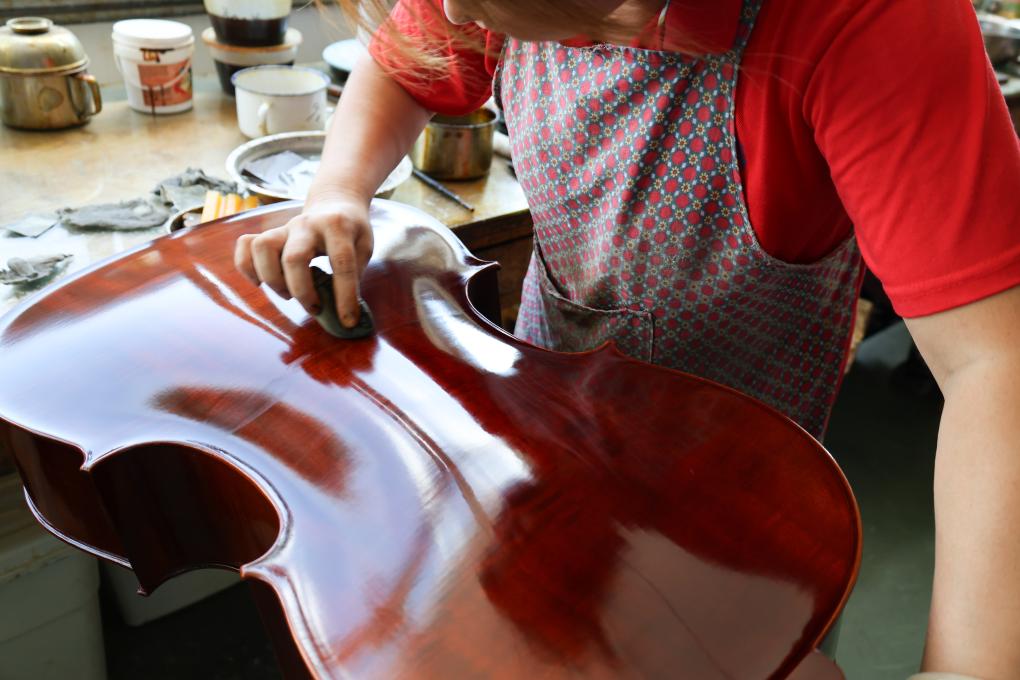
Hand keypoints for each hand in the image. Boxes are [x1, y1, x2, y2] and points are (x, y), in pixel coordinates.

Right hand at [234, 194, 372, 327]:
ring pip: (262, 248)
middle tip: (315, 308)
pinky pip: (245, 245)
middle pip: (293, 258)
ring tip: (288, 294)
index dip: (345, 296)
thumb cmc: (352, 230)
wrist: (335, 202)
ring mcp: (284, 228)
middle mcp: (306, 224)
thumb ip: (355, 274)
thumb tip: (344, 311)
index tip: (348, 320)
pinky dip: (247, 267)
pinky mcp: (270, 234)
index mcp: (337, 226)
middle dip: (302, 292)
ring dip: (272, 279)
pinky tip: (261, 282)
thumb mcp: (364, 246)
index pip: (341, 263)